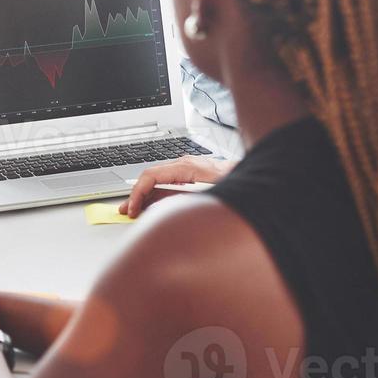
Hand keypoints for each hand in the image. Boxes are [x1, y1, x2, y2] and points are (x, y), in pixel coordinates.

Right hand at [121, 155, 236, 216]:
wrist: (252, 179)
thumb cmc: (234, 184)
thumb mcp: (207, 195)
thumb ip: (181, 199)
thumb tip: (159, 206)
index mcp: (186, 167)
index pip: (151, 176)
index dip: (138, 193)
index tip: (133, 208)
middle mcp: (183, 166)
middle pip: (150, 178)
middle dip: (136, 195)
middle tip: (126, 211)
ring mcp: (186, 170)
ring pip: (157, 182)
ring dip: (144, 197)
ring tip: (133, 210)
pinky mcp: (190, 177)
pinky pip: (167, 185)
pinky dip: (156, 196)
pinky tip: (150, 206)